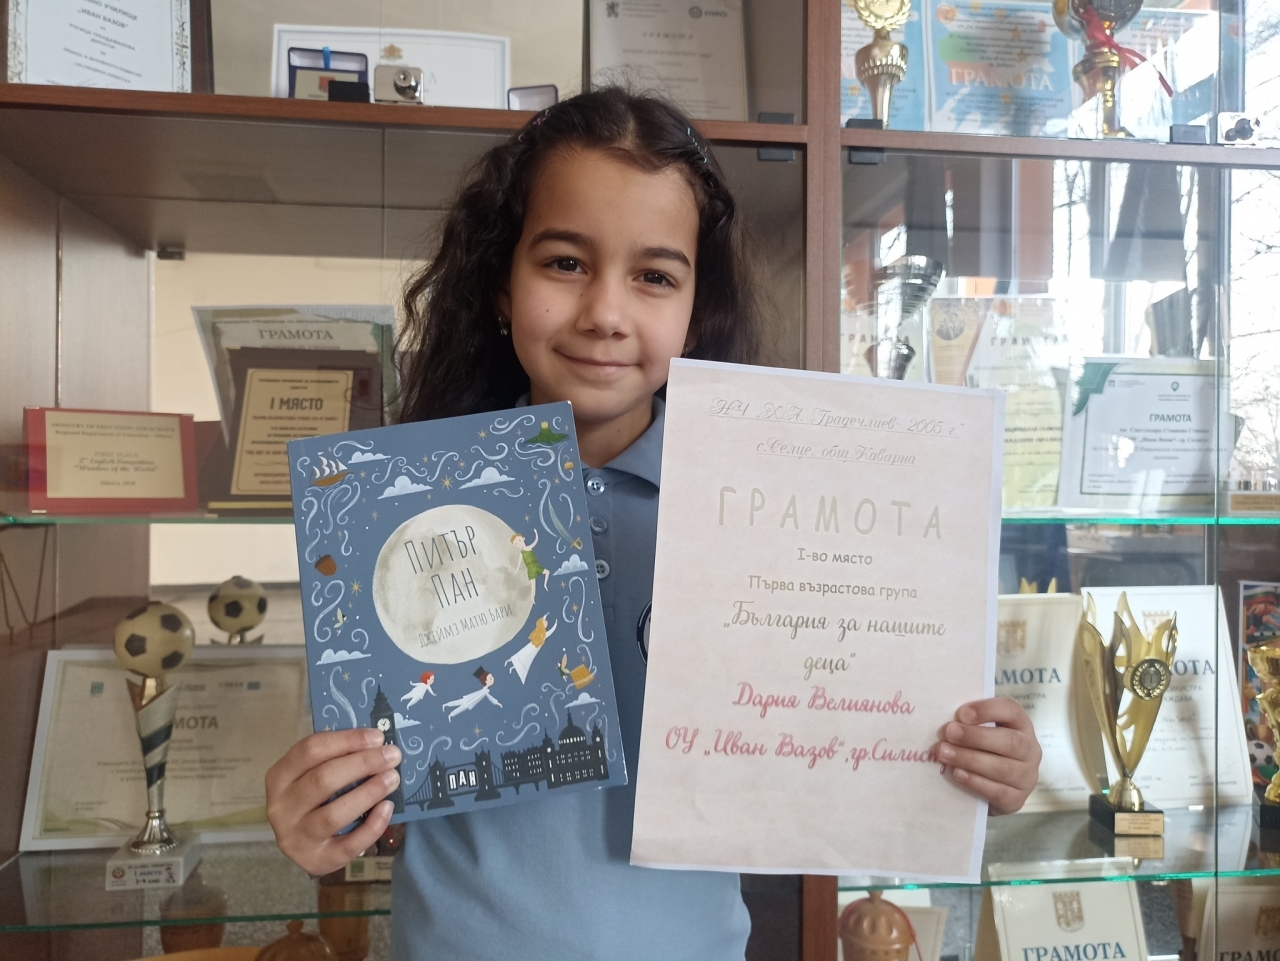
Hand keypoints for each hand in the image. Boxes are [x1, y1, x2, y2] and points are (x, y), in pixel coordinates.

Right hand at [265, 728, 401, 875]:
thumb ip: (337, 758)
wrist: (304, 844)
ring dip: (368, 793)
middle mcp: (281, 808)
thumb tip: (377, 743)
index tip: (377, 737)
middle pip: (323, 780)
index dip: (346, 740)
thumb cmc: (314, 798)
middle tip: (392, 756)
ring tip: (392, 779)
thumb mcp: (313, 773)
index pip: (310, 750)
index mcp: (279, 777)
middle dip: (362, 764)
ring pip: (333, 814)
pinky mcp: (315, 861)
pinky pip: (348, 845)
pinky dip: (372, 826)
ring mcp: (295, 838)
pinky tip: (387, 808)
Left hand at [936, 697, 1040, 814]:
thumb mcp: (979, 732)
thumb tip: (946, 723)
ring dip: (969, 759)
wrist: (990, 788)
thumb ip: (968, 724)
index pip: (1011, 710)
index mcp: (1021, 725)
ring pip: (1002, 768)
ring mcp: (1026, 776)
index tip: (961, 713)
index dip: (987, 710)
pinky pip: (997, 791)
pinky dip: (975, 782)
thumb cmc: (983, 750)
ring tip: (944, 753)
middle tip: (948, 733)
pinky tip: (957, 773)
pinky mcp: (1017, 800)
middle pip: (1009, 741)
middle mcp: (1030, 750)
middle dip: (975, 737)